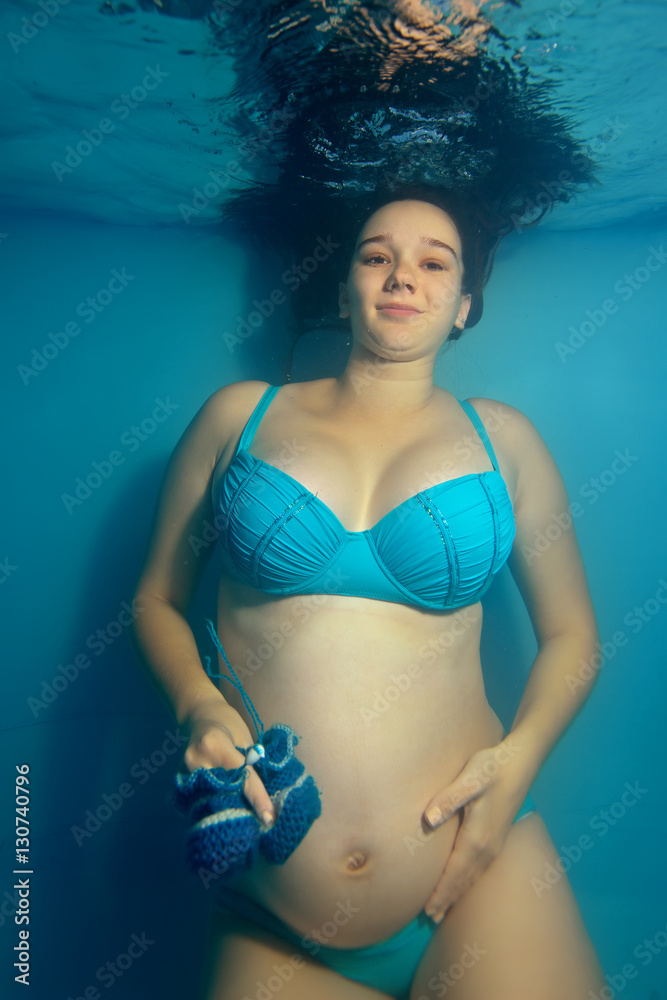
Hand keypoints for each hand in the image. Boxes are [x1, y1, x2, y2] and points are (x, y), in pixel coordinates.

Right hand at [181, 697, 275, 826]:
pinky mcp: (182, 779)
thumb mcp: (245, 737)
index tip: (269, 818)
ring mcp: (185, 771)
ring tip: (248, 819)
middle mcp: (196, 759)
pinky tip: (229, 810)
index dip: (257, 798)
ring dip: (230, 809)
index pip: (240, 776)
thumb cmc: (228, 722)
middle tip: (262, 822)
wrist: (199, 714)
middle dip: (244, 808)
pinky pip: (202, 797)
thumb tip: (268, 793)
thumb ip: (251, 763)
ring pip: (212, 798)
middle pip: (224, 792)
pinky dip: (217, 803)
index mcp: (215, 744)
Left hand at [421, 741, 527, 922]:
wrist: (520, 762)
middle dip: (448, 899)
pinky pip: (480, 869)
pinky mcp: (498, 837)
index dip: (440, 892)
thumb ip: (448, 800)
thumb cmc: (490, 768)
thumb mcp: (468, 780)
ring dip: (458, 893)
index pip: (455, 873)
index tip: (427, 911)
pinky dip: (469, 881)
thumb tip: (428, 819)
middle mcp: (487, 847)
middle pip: (464, 881)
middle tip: (431, 918)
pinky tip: (464, 882)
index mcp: (477, 838)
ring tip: (444, 908)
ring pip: (473, 877)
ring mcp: (495, 844)